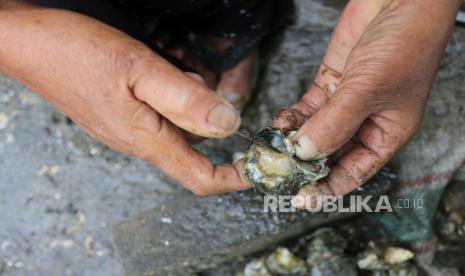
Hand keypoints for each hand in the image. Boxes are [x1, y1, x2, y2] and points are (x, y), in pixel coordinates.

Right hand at [0, 3, 249, 194]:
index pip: (199, 177)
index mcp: (146, 139)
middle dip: (212, 125)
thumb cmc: (75, 54)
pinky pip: (158, 116)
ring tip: (176, 72)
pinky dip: (173, 99)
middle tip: (206, 87)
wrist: (27, 44)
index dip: (232, 178)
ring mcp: (126, 129)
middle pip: (192, 150)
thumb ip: (185, 100)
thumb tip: (229, 125)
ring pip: (176, 130)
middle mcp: (137, 142)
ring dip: (190, 106)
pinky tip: (160, 74)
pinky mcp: (118, 115)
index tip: (257, 166)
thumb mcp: (140, 70)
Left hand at [273, 0, 459, 206]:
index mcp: (386, 134)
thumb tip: (305, 153)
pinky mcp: (330, 83)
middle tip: (274, 172)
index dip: (327, 188)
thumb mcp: (369, 90)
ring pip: (314, 132)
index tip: (300, 198)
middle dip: (302, 165)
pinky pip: (307, 108)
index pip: (353, 173)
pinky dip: (292, 117)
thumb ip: (335, 124)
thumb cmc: (405, 44)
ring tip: (270, 149)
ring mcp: (345, 103)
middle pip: (329, 154)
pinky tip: (279, 123)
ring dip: (292, 141)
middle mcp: (365, 123)